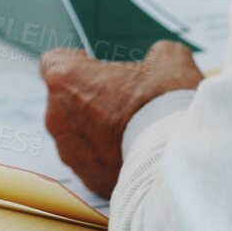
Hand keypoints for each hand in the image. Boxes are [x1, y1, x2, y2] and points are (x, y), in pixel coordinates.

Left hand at [39, 41, 203, 196]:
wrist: (178, 152)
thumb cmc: (164, 103)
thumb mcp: (166, 58)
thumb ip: (152, 54)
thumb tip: (159, 59)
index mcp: (63, 79)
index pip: (53, 62)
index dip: (76, 63)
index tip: (96, 68)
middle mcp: (56, 116)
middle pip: (65, 100)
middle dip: (89, 98)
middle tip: (122, 99)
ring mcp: (68, 150)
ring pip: (77, 134)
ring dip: (96, 129)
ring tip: (131, 127)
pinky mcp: (86, 176)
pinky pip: (92, 161)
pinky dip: (107, 156)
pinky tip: (133, 149)